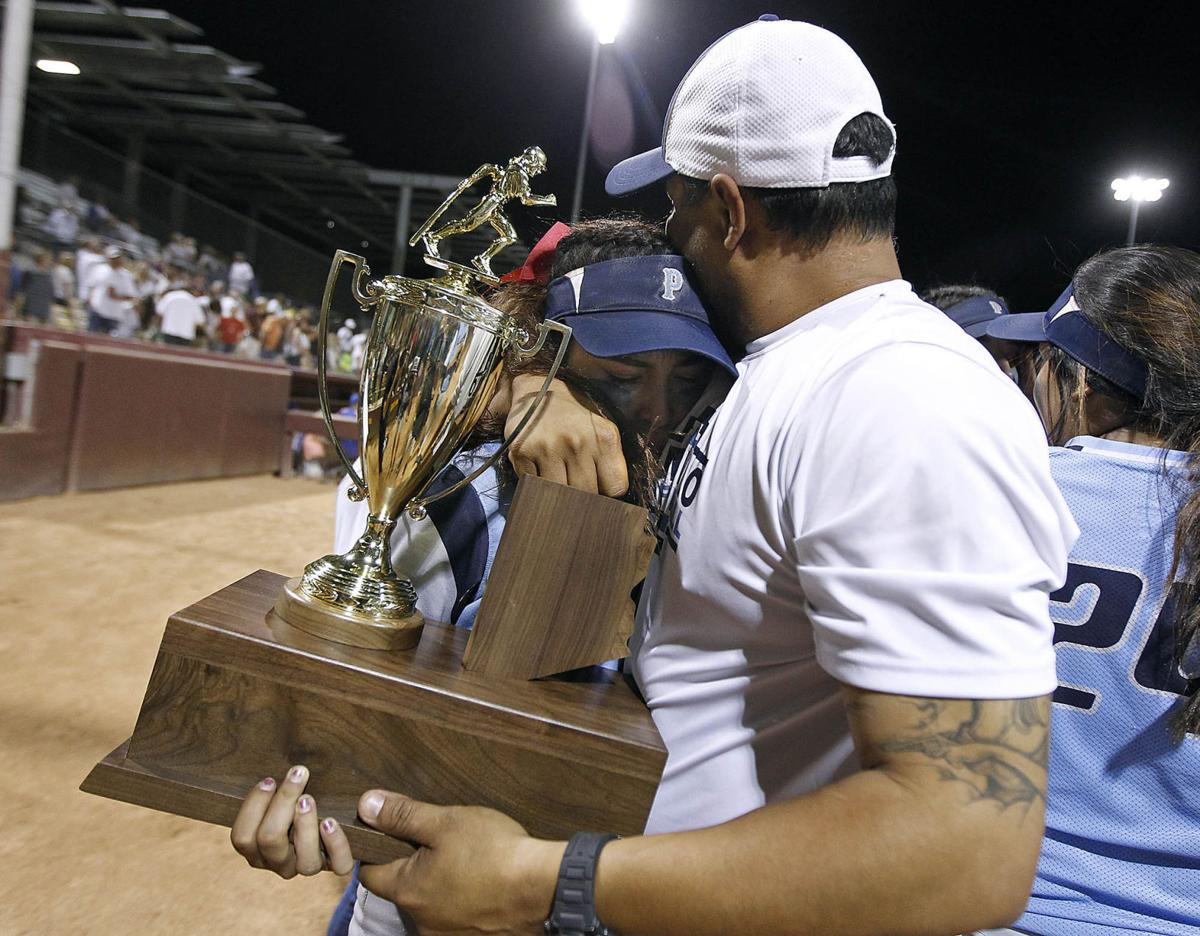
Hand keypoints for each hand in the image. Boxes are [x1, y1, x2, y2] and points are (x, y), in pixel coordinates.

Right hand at [230, 765, 354, 877]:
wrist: (336, 816)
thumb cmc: (300, 798)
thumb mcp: (281, 793)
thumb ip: (271, 787)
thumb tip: (276, 776)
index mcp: (258, 847)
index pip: (242, 838)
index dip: (253, 807)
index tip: (270, 780)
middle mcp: (280, 862)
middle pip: (269, 842)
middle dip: (281, 804)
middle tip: (297, 775)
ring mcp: (308, 865)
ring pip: (304, 860)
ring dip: (305, 826)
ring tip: (309, 799)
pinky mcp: (337, 864)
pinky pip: (339, 863)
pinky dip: (336, 843)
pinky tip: (331, 821)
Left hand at [356, 789, 564, 935]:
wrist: (543, 888)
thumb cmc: (494, 852)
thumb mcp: (445, 822)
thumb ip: (403, 815)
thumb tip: (366, 805)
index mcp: (407, 891)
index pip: (370, 873)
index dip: (380, 849)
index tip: (398, 834)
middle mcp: (420, 921)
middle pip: (403, 889)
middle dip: (416, 866)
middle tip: (443, 843)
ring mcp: (446, 934)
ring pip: (430, 903)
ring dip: (441, 884)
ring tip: (468, 862)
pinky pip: (455, 916)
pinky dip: (462, 899)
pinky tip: (481, 882)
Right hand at [506, 373, 627, 496]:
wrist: (539, 389)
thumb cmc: (575, 417)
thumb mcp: (602, 431)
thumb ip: (610, 462)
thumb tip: (609, 502)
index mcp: (604, 437)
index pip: (615, 489)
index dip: (606, 492)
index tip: (599, 486)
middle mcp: (577, 441)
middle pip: (586, 494)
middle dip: (582, 494)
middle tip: (575, 481)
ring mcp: (548, 447)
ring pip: (558, 494)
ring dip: (557, 492)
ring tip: (557, 474)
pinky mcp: (521, 452)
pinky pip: (532, 486)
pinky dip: (535, 483)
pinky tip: (539, 467)